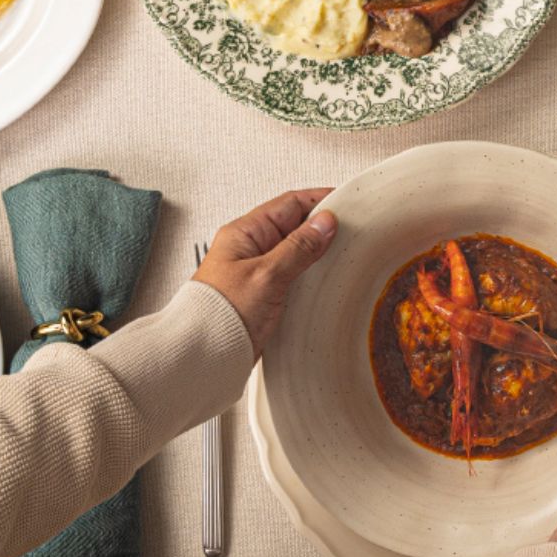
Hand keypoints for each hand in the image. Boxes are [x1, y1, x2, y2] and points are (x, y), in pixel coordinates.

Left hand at [192, 188, 337, 355]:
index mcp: (245, 233)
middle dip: (323, 225)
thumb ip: (298, 247)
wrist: (203, 356)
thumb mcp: (266, 275)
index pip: (289, 204)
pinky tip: (327, 279)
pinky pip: (294, 273)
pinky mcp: (265, 293)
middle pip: (295, 225)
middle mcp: (251, 248)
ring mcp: (259, 271)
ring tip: (345, 252)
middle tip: (353, 229)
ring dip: (319, 251)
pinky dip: (312, 272)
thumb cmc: (219, 316)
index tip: (347, 202)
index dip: (320, 200)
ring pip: (296, 250)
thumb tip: (326, 222)